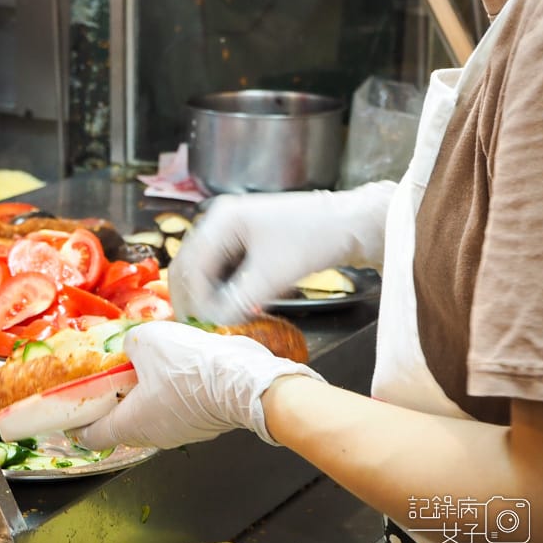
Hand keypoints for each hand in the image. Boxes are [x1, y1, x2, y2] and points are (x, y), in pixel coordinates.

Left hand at [72, 321, 323, 450]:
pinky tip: (172, 364)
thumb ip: (129, 343)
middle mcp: (153, 434)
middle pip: (121, 422)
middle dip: (111, 400)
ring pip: (150, 412)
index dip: (75, 424)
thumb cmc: (192, 367)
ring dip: (142, 391)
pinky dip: (167, 388)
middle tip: (104, 377)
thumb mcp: (147, 340)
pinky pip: (175, 404)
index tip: (68, 415)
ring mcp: (180, 430)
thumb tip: (129, 345)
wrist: (245, 380)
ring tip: (140, 364)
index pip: (92, 436)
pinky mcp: (202, 419)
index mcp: (130, 424)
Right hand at [169, 181, 393, 324]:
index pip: (193, 262)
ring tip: (213, 316)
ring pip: (205, 264)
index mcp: (223, 219)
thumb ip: (239, 300)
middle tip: (194, 324)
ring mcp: (234, 227)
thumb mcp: (274, 275)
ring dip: (206, 290)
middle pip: (191, 260)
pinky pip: (222, 264)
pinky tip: (228, 303)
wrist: (351, 224)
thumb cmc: (314, 240)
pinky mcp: (248, 237)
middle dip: (192, 293)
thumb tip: (215, 320)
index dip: (193, 296)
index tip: (201, 323)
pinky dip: (221, 285)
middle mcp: (222, 219)